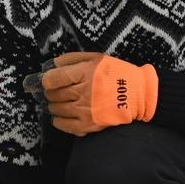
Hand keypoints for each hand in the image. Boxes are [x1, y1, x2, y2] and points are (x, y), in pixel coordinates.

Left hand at [40, 51, 157, 135]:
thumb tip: (51, 64)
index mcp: (85, 73)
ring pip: (56, 109)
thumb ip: (72, 59)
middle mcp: (83, 92)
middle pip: (52, 94)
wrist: (138, 95)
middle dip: (51, 92)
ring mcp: (85, 110)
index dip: (46, 80)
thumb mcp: (96, 58)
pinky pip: (64, 125)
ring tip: (61, 101)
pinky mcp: (88, 125)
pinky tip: (62, 115)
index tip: (48, 80)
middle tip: (56, 91)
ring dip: (54, 105)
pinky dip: (58, 120)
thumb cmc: (116, 73)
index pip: (52, 79)